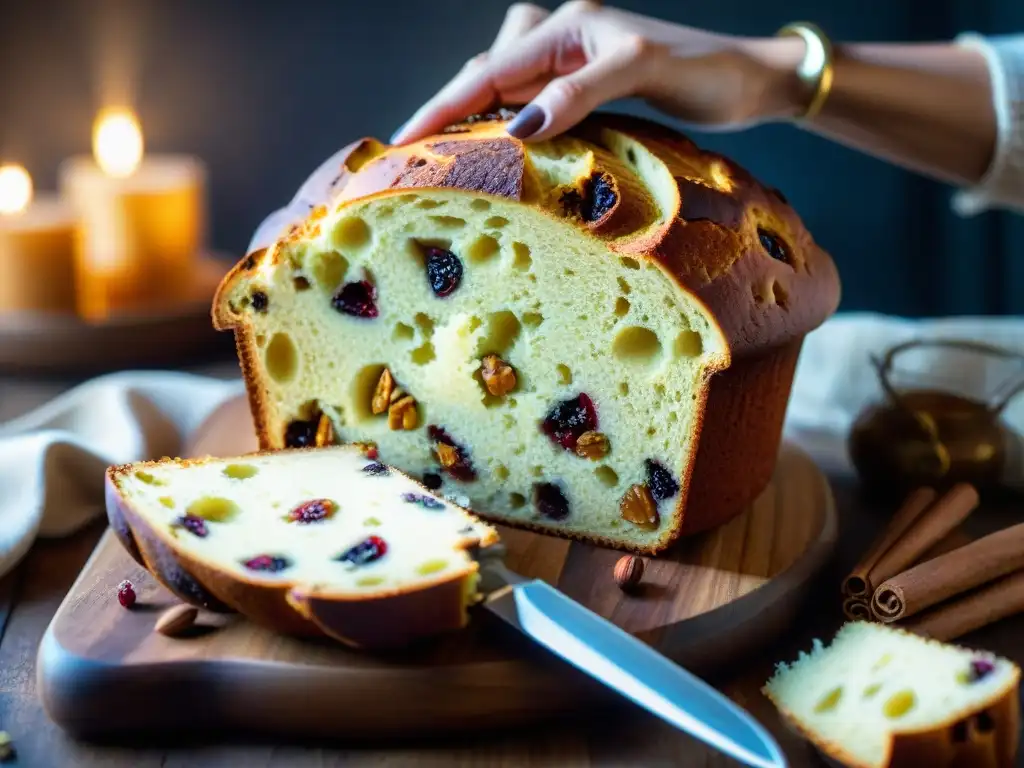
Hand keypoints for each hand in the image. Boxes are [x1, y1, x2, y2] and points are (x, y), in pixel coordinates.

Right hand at [390, 1, 803, 144]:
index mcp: (567, 26)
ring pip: (503, 84)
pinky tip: (507, 149)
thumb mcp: (643, 69)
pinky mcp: (584, 86)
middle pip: (486, 75)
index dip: (444, 106)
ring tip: (453, 156)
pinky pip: (529, 100)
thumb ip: (580, 91)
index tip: (405, 140)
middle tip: (415, 158)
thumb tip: (520, 127)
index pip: (488, 70)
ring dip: (478, 115)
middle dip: (449, 112)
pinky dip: (510, 122)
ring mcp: (571, 63)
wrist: (750, 80)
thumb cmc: (708, 70)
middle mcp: (561, 38)